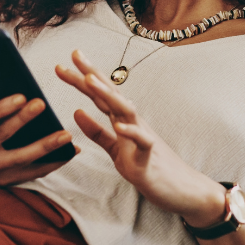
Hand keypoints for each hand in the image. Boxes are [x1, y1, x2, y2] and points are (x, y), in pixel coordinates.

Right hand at [0, 94, 76, 185]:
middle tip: (42, 104)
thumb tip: (24, 95)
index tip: (22, 96)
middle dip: (24, 119)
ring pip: (21, 158)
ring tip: (66, 135)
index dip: (2, 108)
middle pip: (2, 135)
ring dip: (46, 146)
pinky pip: (32, 173)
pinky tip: (69, 151)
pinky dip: (52, 162)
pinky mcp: (3, 182)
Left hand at [55, 50, 227, 226]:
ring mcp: (142, 137)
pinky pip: (142, 142)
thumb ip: (97, 132)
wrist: (180, 188)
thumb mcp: (116, 150)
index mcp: (123, 121)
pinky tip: (119, 126)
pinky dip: (131, 132)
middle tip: (73, 56)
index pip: (101, 94)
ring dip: (107, 94)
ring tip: (89, 81)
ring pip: (125, 110)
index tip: (64, 62)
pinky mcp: (150, 157)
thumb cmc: (149, 166)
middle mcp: (132, 123)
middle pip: (110, 94)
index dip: (84, 77)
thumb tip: (76, 112)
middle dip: (91, 75)